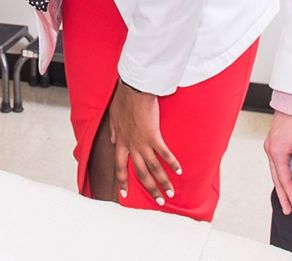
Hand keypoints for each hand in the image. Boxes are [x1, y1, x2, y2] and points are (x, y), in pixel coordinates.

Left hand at [107, 80, 180, 204]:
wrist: (133, 91)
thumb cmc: (123, 100)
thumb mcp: (113, 117)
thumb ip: (113, 132)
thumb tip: (111, 141)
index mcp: (121, 142)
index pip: (119, 167)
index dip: (122, 181)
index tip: (123, 193)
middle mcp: (131, 146)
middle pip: (140, 173)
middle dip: (149, 188)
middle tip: (157, 200)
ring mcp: (142, 143)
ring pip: (153, 168)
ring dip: (163, 182)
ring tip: (170, 192)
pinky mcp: (154, 136)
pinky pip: (164, 154)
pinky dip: (172, 163)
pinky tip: (180, 171)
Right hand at [264, 112, 291, 214]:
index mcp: (277, 152)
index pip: (284, 179)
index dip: (290, 194)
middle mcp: (270, 149)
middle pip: (276, 177)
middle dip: (282, 194)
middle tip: (287, 209)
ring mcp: (270, 144)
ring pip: (275, 170)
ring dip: (281, 184)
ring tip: (285, 196)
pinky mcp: (274, 140)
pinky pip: (275, 162)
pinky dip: (279, 173)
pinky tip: (283, 176)